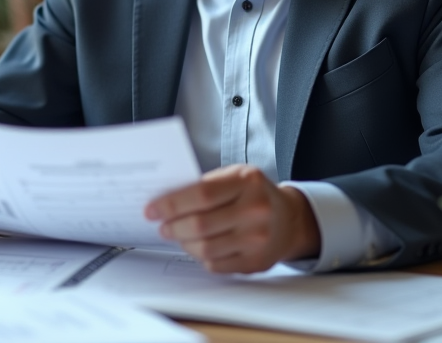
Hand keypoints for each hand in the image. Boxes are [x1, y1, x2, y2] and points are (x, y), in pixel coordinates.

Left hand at [144, 164, 320, 273]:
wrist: (289, 219)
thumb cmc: (254, 194)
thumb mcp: (236, 176)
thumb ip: (206, 185)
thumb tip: (166, 201)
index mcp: (248, 181)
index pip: (201, 194)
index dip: (171, 204)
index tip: (152, 209)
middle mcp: (256, 210)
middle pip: (201, 224)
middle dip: (173, 227)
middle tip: (162, 226)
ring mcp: (258, 239)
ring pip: (205, 249)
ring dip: (184, 243)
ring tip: (178, 235)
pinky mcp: (256, 262)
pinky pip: (215, 265)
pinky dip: (200, 256)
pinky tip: (198, 246)